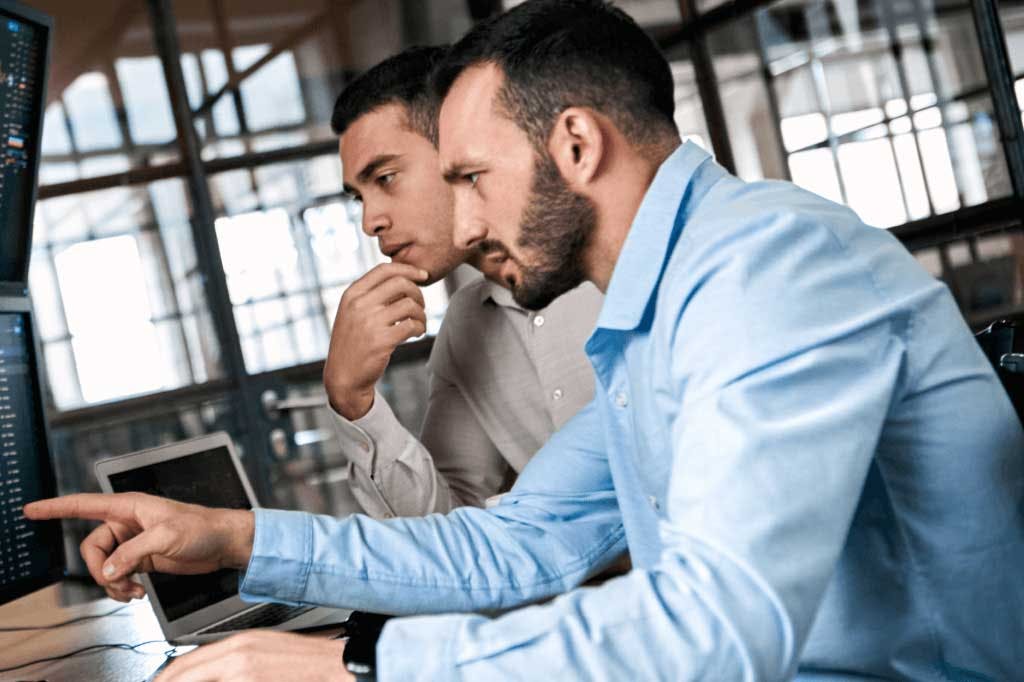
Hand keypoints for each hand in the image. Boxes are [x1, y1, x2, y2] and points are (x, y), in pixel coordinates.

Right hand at [23, 493, 253, 601]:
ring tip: (133, 592)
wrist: (223, 544)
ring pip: (103, 566)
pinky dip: (123, 588)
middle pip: (92, 548)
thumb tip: (108, 571)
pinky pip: (118, 575)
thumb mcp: (166, 537)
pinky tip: (137, 593)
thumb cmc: (203, 527)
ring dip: (113, 583)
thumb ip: (132, 553)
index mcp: (130, 507)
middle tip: (119, 582)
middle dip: (100, 570)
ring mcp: (133, 542)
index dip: (56, 508)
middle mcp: (128, 523)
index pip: (85, 505)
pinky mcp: (142, 559)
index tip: (32, 510)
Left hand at [156, 631, 353, 681]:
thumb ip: (233, 659)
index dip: (166, 677)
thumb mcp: (263, 649)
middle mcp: (236, 657)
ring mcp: (243, 674)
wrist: (332, 666)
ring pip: (197, 681)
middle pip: (184, 674)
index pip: (187, 661)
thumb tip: (208, 671)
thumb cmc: (303, 660)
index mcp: (238, 644)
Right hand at [324, 263, 428, 418]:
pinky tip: (416, 333)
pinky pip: (412, 325)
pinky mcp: (382, 341)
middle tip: (420, 306)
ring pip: (410, 305)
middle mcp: (359, 305)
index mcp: (352, 294)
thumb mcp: (352, 313)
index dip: (408, 269)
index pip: (384, 269)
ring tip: (419, 323)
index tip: (423, 275)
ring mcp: (370, 322)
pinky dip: (420, 328)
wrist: (343, 377)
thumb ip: (371, 295)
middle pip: (401, 283)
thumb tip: (404, 277)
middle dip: (418, 292)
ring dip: (421, 314)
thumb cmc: (353, 343)